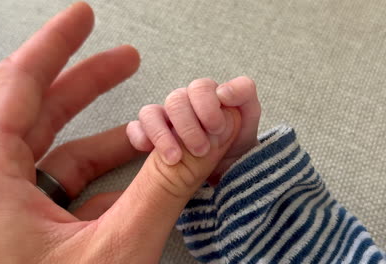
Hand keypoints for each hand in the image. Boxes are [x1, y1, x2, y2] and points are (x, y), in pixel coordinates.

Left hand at [0, 2, 240, 262]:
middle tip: (124, 59)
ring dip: (106, 134)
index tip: (84, 15)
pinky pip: (64, 189)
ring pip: (56, 153)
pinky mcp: (25, 234)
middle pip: (38, 111)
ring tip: (151, 122)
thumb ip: (163, 188)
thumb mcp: (112, 250)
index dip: (57, 43)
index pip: (20, 84)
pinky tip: (138, 172)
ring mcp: (3, 212)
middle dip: (88, 83)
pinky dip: (103, 176)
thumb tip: (205, 138)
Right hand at [126, 77, 260, 183]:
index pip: (200, 87)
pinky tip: (148, 151)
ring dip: (162, 134)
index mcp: (206, 95)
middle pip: (175, 100)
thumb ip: (244, 95)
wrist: (228, 169)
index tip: (217, 128)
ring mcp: (165, 119)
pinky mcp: (150, 136)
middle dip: (188, 126)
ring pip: (151, 112)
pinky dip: (140, 137)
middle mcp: (184, 103)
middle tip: (202, 150)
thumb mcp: (250, 117)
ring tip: (175, 159)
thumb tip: (222, 91)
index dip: (207, 106)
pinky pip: (135, 129)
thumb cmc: (238, 140)